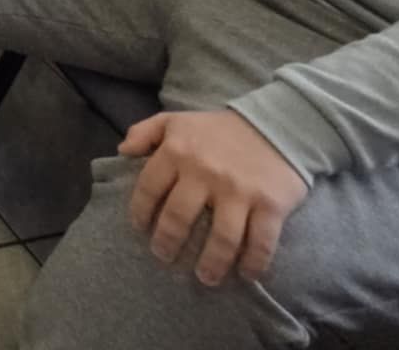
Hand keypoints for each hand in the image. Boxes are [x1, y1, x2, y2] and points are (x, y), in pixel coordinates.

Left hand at [122, 110, 306, 285]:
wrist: (276, 126)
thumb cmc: (218, 129)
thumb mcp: (176, 120)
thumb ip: (145, 131)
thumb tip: (122, 150)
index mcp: (177, 151)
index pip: (149, 188)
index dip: (141, 212)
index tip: (140, 229)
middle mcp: (204, 172)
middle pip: (179, 218)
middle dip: (167, 243)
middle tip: (164, 257)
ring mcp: (239, 191)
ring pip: (222, 239)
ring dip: (212, 264)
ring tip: (205, 277)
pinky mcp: (270, 204)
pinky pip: (261, 242)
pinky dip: (254, 263)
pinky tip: (247, 275)